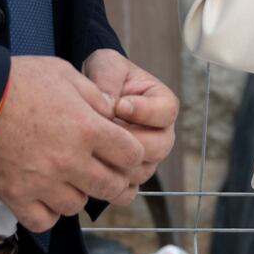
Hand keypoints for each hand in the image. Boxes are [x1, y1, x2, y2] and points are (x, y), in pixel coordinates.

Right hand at [0, 56, 148, 231]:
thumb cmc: (18, 80)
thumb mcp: (64, 74)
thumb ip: (94, 96)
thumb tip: (112, 114)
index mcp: (87, 128)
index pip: (131, 155)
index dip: (133, 154)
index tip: (126, 153)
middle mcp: (70, 160)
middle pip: (112, 187)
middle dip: (117, 182)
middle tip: (112, 177)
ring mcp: (42, 181)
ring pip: (77, 206)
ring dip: (79, 194)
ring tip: (71, 181)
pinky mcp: (16, 195)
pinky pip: (44, 221)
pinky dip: (49, 213)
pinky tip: (46, 198)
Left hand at [82, 48, 179, 198]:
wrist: (87, 99)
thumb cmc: (102, 78)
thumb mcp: (106, 65)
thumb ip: (110, 78)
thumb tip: (111, 106)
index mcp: (162, 104)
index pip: (166, 113)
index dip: (145, 111)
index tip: (121, 104)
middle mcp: (161, 134)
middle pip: (158, 147)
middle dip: (129, 141)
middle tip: (104, 132)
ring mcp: (147, 158)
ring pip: (141, 171)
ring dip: (117, 162)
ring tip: (94, 148)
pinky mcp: (129, 176)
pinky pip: (126, 189)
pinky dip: (109, 183)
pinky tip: (90, 167)